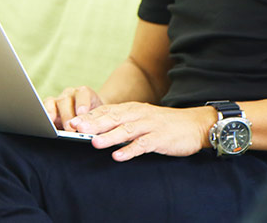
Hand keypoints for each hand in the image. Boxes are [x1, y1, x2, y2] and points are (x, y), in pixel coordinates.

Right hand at [43, 86, 103, 129]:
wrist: (91, 116)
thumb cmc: (95, 117)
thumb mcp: (98, 117)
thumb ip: (95, 121)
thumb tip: (94, 130)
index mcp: (84, 93)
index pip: (83, 94)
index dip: (82, 103)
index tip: (82, 113)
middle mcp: (70, 94)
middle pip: (66, 100)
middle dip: (67, 115)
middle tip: (69, 128)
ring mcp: (58, 100)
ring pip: (52, 103)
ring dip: (52, 114)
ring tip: (52, 127)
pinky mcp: (49, 108)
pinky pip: (42, 108)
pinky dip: (43, 115)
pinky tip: (43, 125)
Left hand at [67, 102, 215, 161]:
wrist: (194, 124)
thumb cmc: (164, 124)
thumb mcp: (142, 117)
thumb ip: (123, 121)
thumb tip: (98, 128)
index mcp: (132, 109)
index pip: (107, 110)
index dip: (89, 116)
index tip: (72, 121)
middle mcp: (139, 115)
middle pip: (113, 118)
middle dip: (93, 123)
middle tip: (76, 128)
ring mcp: (149, 126)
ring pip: (126, 130)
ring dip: (109, 136)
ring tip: (94, 142)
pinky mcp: (159, 138)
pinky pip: (142, 144)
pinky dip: (130, 150)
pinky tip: (118, 156)